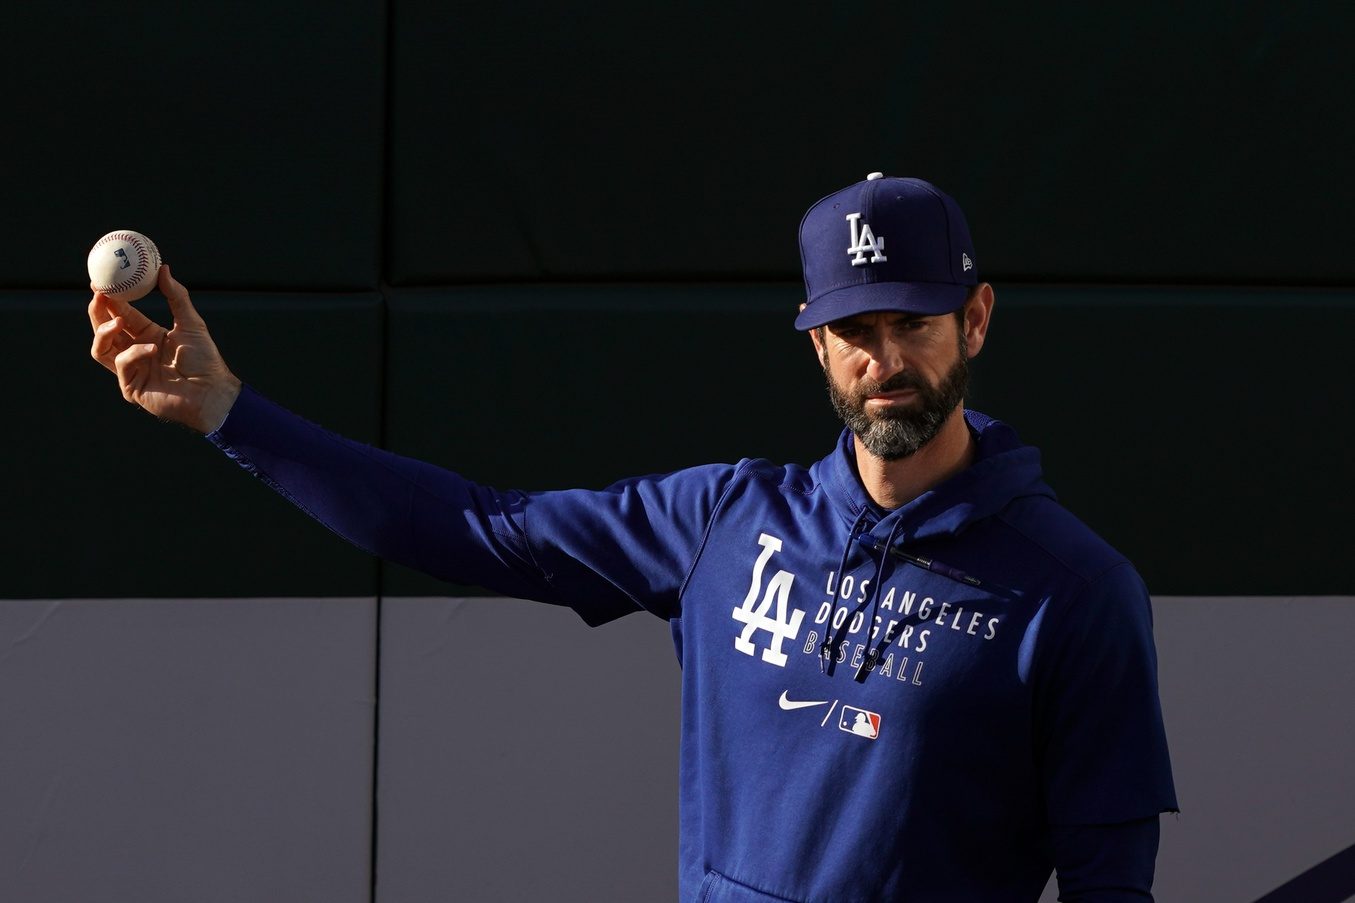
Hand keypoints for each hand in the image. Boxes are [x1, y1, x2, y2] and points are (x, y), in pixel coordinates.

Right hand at [88, 264, 240, 433]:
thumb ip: (177, 297)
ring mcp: (131, 371)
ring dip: (104, 332)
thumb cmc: (205, 360)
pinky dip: (134, 353)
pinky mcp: (130, 387)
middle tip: (98, 295)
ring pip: (101, 348)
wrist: (212, 391)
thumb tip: (163, 268)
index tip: (102, 283)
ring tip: (118, 321)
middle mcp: (136, 352)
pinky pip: (121, 364)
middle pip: (104, 330)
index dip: (110, 299)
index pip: (122, 314)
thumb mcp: (191, 323)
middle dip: (98, 312)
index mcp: (148, 336)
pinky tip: (152, 349)